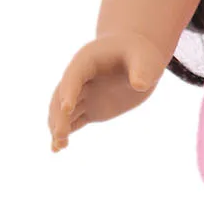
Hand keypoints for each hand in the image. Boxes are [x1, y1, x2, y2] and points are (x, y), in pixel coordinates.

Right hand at [48, 32, 169, 151]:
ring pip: (64, 111)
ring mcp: (83, 94)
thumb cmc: (141, 54)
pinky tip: (57, 148)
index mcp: (86, 60)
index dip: (69, 91)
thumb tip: (139, 85)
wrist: (139, 59)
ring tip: (58, 147)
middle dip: (60, 115)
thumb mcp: (145, 60)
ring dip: (59, 127)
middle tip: (60, 135)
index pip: (73, 76)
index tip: (67, 108)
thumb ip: (141, 71)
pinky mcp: (89, 108)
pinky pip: (73, 121)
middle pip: (62, 96)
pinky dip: (66, 133)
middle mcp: (79, 78)